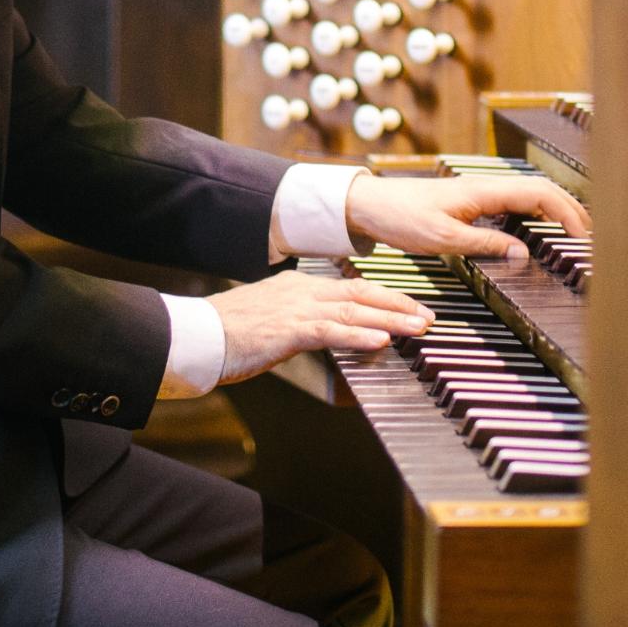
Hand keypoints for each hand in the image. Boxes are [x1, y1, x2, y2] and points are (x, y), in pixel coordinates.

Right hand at [207, 270, 434, 383]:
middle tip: (429, 316)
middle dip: (399, 305)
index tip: (410, 306)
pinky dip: (359, 334)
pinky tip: (381, 340)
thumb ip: (300, 323)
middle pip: (361, 293)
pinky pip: (330, 330)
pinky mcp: (288, 330)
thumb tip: (326, 334)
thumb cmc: (229, 333)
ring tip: (419, 328)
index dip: (385, 297)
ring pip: (353, 310)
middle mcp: (301, 291)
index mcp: (297, 286)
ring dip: (391, 319)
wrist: (198, 335)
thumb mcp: (270, 320)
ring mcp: (295, 309)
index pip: (351, 287)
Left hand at [343, 173, 590, 260]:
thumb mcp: (443, 239)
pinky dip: (531, 215)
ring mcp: (477, 193)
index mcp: (482, 191)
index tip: (585, 236)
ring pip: (526, 197)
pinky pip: (510, 204)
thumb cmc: (400, 218)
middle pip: (539, 192)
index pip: (538, 194)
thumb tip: (524, 255)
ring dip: (552, 212)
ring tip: (571, 235)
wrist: (367, 204)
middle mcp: (484, 187)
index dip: (567, 212)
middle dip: (568, 210)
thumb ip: (485, 245)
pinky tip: (535, 233)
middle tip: (589, 237)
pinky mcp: (468, 202)